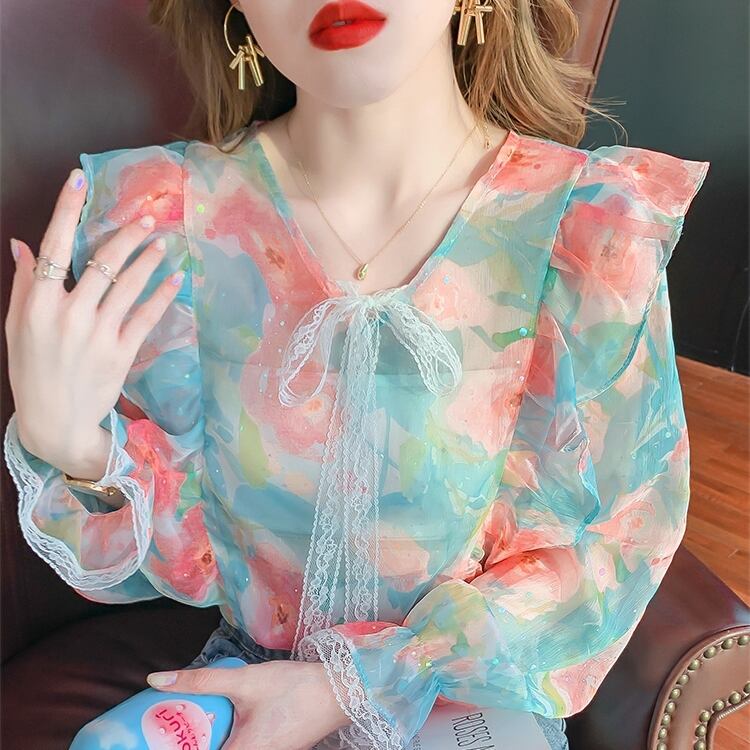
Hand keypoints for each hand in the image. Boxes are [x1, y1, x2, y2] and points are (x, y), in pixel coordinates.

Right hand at [5, 167, 181, 479]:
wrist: (56, 421)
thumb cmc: (32, 371)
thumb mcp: (17, 327)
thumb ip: (24, 284)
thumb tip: (23, 243)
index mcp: (38, 304)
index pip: (54, 246)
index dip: (67, 209)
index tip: (80, 179)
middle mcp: (70, 314)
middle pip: (103, 261)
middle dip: (126, 234)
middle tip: (147, 217)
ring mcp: (99, 333)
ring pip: (129, 285)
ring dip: (149, 259)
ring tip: (164, 241)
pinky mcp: (122, 352)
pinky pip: (147, 316)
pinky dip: (163, 295)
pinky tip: (177, 278)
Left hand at [146, 661, 350, 749]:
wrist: (339, 690)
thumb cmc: (294, 688)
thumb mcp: (244, 681)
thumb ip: (201, 681)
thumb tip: (156, 680)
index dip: (175, 748)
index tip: (154, 737)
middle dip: (188, 741)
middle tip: (165, 727)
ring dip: (205, 739)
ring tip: (185, 723)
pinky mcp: (274, 749)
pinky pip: (239, 747)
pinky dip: (223, 736)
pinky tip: (216, 720)